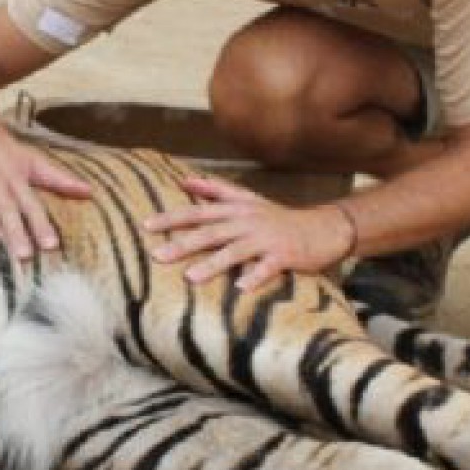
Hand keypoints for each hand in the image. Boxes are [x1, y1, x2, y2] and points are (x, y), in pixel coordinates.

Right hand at [0, 108, 92, 258]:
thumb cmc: (4, 149)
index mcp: (17, 179)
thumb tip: (89, 192)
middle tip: (23, 254)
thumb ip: (58, 180)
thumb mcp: (33, 162)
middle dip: (15, 230)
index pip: (32, 205)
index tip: (51, 246)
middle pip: (7, 206)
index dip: (41, 226)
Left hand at [142, 175, 353, 290]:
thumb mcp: (247, 200)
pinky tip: (240, 288)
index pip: (198, 212)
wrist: (322, 228)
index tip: (146, 225)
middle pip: (211, 232)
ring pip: (235, 251)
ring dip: (213, 264)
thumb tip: (185, 181)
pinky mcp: (285, 255)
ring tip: (191, 277)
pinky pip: (268, 267)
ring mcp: (266, 239)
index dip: (172, 218)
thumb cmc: (278, 218)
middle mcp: (248, 222)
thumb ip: (217, 190)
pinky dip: (255, 276)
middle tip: (157, 256)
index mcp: (236, 210)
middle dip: (183, 243)